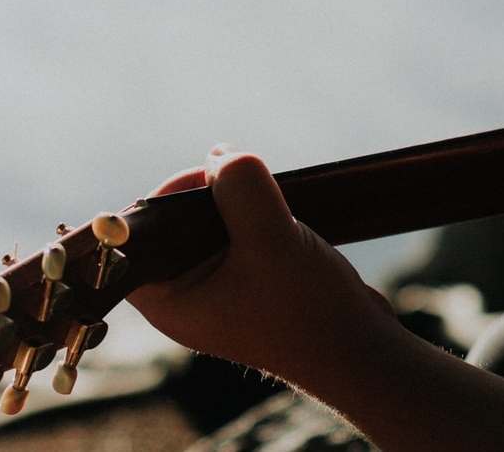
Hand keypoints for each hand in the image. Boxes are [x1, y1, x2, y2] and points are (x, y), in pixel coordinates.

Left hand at [124, 145, 407, 378]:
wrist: (362, 350)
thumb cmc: (310, 312)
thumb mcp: (271, 239)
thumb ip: (241, 188)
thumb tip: (221, 154)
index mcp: (168, 299)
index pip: (141, 230)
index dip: (172, 194)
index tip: (213, 179)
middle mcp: (184, 295)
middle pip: (176, 218)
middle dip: (213, 194)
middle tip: (250, 190)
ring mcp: (217, 288)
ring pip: (212, 220)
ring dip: (242, 203)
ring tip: (274, 215)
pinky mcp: (247, 280)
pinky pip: (239, 231)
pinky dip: (260, 216)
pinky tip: (286, 225)